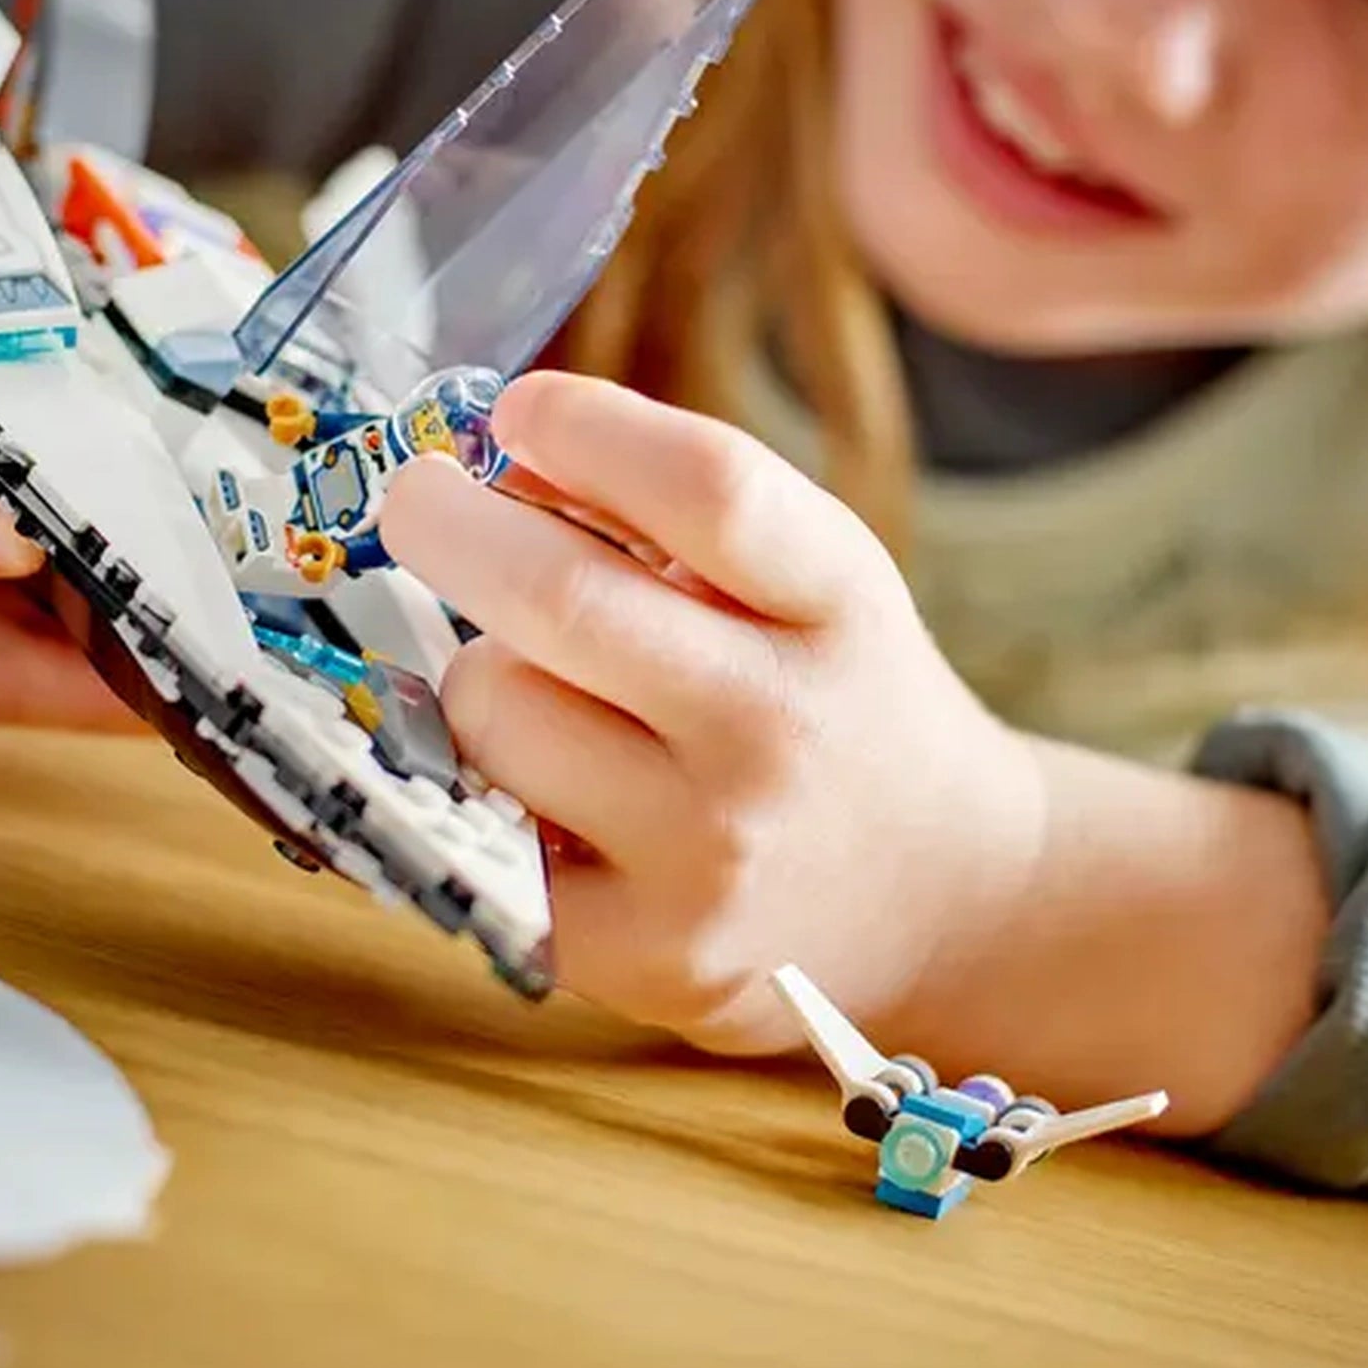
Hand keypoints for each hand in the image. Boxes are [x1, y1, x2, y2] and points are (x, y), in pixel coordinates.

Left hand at [378, 371, 1051, 1052]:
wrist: (948, 895)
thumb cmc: (838, 700)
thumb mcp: (811, 579)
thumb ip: (681, 511)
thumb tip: (499, 454)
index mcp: (839, 605)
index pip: (708, 489)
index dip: (587, 430)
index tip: (519, 411)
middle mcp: (783, 732)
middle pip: (560, 599)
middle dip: (449, 526)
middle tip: (419, 500)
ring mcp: (712, 856)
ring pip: (494, 710)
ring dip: (484, 674)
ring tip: (541, 688)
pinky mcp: (644, 955)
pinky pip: (482, 829)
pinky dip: (486, 789)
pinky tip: (540, 787)